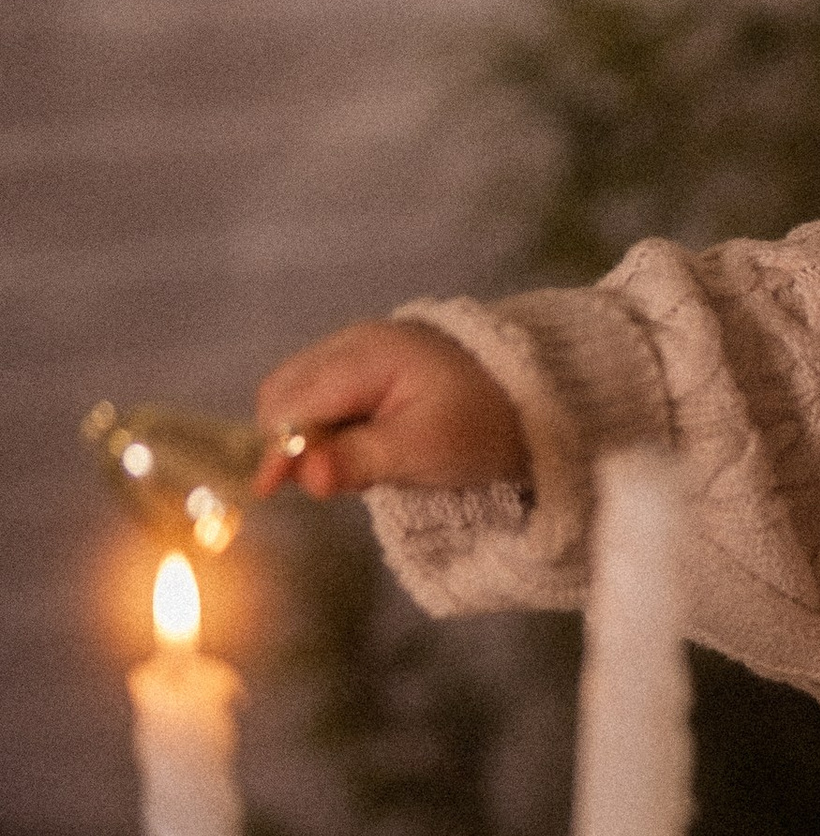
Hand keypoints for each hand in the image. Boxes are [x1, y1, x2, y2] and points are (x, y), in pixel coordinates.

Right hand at [254, 319, 531, 496]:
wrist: (531, 399)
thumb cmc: (481, 425)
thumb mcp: (424, 451)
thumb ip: (360, 461)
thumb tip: (305, 477)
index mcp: (364, 356)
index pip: (292, 400)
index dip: (277, 447)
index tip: (271, 491)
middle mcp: (350, 343)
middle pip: (284, 392)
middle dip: (288, 439)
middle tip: (325, 480)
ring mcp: (355, 350)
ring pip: (298, 394)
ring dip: (306, 434)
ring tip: (349, 466)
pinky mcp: (364, 367)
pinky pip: (322, 395)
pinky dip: (325, 425)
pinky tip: (357, 449)